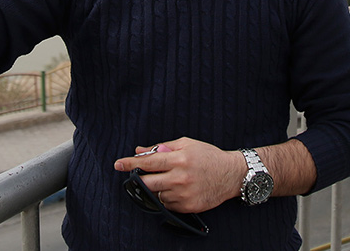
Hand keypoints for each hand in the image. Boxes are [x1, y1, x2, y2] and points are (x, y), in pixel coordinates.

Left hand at [114, 138, 245, 213]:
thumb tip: (139, 150)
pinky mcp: (189, 206)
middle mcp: (180, 177)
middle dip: (139, 179)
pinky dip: (167, 197)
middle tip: (138, 175)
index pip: (148, 162)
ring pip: (157, 194)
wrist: (231, 175)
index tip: (118, 164)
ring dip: (156, 188)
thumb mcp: (186, 144)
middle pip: (148, 182)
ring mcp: (184, 194)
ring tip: (169, 179)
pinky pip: (167, 204)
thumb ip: (161, 146)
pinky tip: (177, 189)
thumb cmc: (207, 156)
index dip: (130, 163)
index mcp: (179, 159)